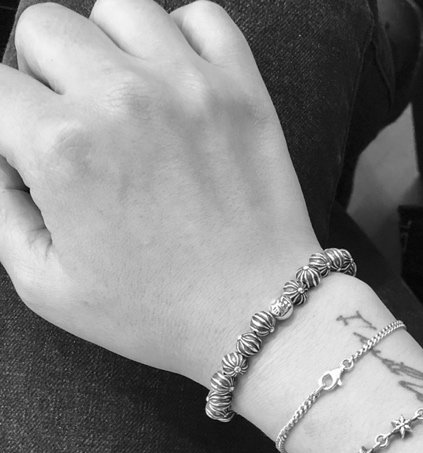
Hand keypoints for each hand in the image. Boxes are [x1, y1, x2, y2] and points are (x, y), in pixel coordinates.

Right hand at [0, 0, 318, 384]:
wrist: (259, 316)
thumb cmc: (159, 314)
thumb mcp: (47, 285)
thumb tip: (1, 154)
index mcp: (63, 147)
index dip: (6, 125)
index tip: (29, 156)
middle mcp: (121, 99)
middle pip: (44, 28)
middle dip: (45, 77)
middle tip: (76, 129)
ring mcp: (188, 86)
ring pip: (118, 10)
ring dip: (108, 49)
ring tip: (126, 101)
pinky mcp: (242, 89)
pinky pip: (203, 17)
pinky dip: (183, 37)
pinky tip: (177, 83)